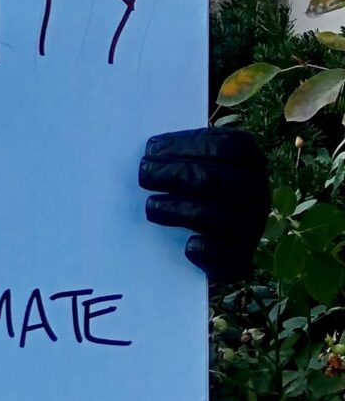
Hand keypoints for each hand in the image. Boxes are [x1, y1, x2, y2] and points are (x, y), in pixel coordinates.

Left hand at [140, 126, 269, 283]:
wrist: (211, 244)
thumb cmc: (194, 191)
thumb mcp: (192, 162)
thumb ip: (179, 150)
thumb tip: (143, 139)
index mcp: (250, 162)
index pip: (227, 146)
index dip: (187, 145)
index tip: (150, 148)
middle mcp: (258, 193)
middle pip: (219, 179)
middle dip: (176, 174)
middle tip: (143, 174)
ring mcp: (251, 228)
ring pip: (218, 216)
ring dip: (179, 209)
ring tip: (151, 206)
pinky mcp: (240, 260)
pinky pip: (227, 256)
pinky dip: (205, 250)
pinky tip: (187, 245)